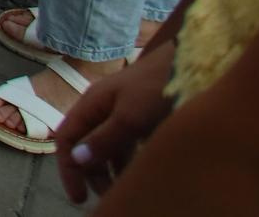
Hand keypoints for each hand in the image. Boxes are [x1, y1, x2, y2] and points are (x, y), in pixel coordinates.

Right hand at [55, 38, 176, 204]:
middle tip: (105, 197)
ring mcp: (122, 113)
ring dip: (110, 170)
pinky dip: (128, 162)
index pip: (66, 139)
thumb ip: (104, 139)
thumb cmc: (157, 87)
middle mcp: (102, 109)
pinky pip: (126, 145)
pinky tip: (138, 173)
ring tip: (122, 190)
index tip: (78, 197)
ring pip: (107, 147)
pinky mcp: (142, 118)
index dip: (68, 168)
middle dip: (91, 174)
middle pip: (86, 146)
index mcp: (91, 104)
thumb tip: (77, 161)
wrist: (192, 62)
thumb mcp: (130, 117)